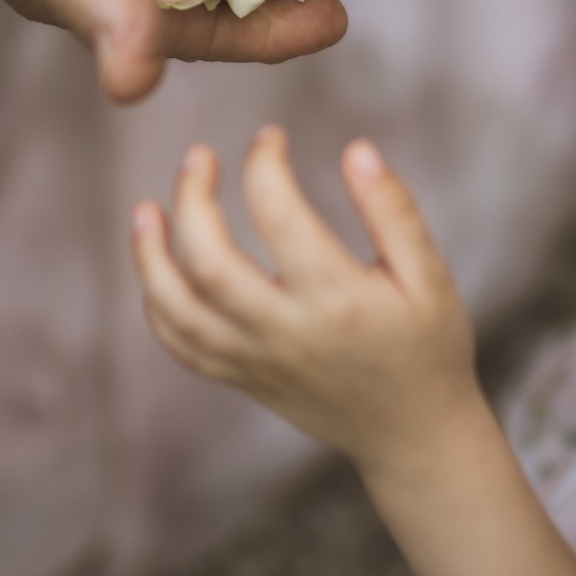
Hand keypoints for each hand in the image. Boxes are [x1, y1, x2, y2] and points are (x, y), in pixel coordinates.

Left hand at [129, 125, 482, 478]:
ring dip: (151, 256)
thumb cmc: (428, 347)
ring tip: (146, 209)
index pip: (279, 216)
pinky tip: (158, 266)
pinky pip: (183, 346)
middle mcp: (288, 334)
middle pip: (209, 262)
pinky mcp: (243, 380)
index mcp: (339, 300)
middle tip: (200, 157)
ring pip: (179, 310)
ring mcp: (257, 362)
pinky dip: (158, 306)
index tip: (270, 138)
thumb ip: (393, 211)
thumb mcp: (430, 275)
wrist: (415, 437)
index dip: (264, 164)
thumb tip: (355, 150)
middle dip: (193, 199)